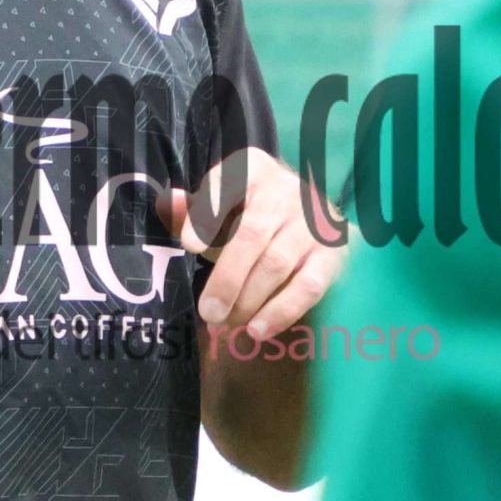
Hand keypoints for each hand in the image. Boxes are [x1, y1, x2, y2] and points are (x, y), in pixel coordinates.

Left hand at [164, 148, 346, 343]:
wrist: (315, 216)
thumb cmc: (254, 213)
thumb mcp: (221, 207)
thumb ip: (193, 211)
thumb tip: (169, 203)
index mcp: (251, 171)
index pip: (225, 186)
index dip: (206, 215)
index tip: (190, 245)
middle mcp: (284, 191)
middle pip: (251, 235)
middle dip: (227, 278)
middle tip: (209, 312)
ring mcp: (312, 222)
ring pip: (276, 264)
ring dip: (248, 300)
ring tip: (227, 324)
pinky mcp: (332, 254)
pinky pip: (307, 286)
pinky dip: (281, 311)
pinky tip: (258, 329)